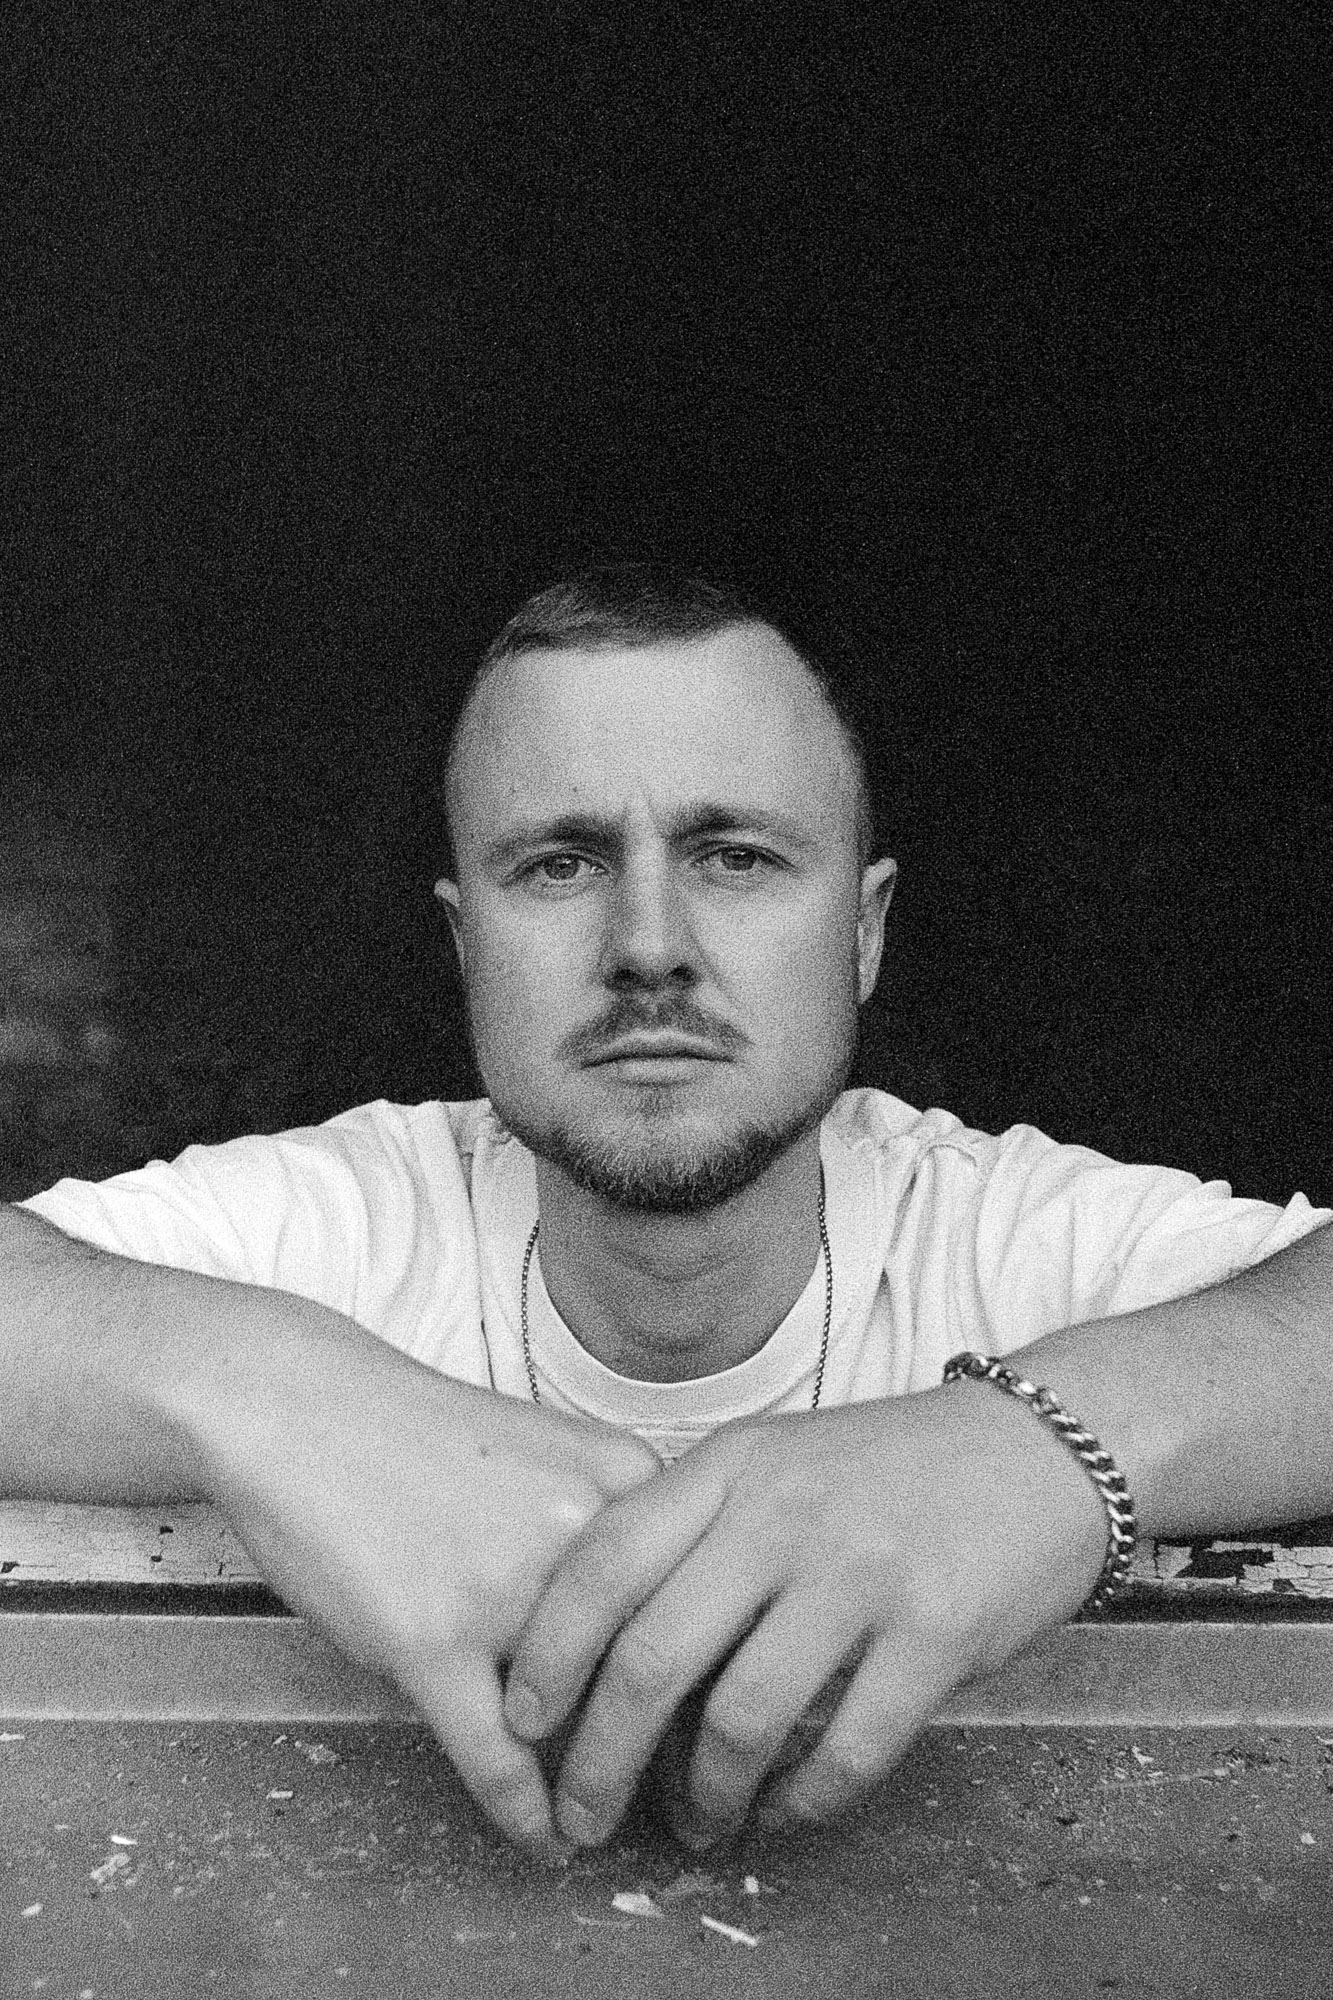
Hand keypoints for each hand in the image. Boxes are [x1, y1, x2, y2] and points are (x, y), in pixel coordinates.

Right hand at [178, 1306, 659, 1856]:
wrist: (304, 1411)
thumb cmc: (425, 1436)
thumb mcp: (550, 1454)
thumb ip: (610, 1527)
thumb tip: (665, 1629)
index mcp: (624, 1477)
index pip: (701, 1593)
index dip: (713, 1667)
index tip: (719, 1719)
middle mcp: (580, 1534)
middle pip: (654, 1664)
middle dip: (664, 1742)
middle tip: (681, 1796)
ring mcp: (505, 1591)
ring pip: (581, 1722)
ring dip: (596, 1787)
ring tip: (605, 1821)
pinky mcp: (431, 1643)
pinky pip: (497, 1760)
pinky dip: (526, 1814)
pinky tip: (545, 1840)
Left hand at [503, 1385, 1107, 1848]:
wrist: (1033, 1450)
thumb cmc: (886, 1468)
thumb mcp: (774, 1459)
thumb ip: (694, 1525)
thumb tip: (599, 1637)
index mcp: (731, 1467)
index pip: (606, 1561)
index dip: (551, 1652)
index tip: (521, 1718)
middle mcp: (784, 1515)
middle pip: (656, 1654)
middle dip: (600, 1756)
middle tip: (581, 1811)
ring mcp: (862, 1572)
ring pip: (744, 1716)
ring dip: (703, 1792)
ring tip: (694, 1822)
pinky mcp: (936, 1633)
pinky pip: (847, 1748)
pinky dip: (803, 1802)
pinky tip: (785, 1813)